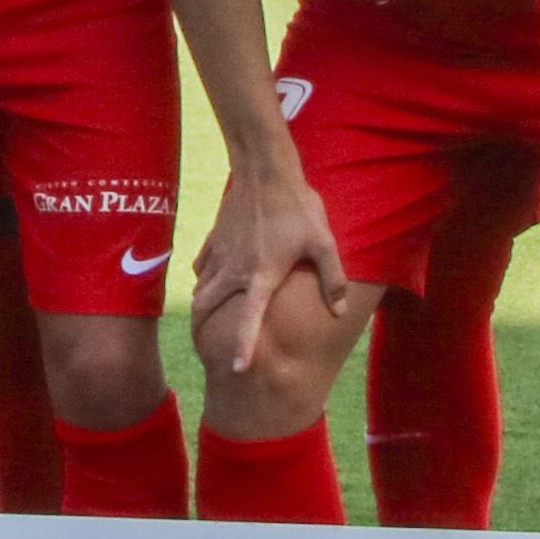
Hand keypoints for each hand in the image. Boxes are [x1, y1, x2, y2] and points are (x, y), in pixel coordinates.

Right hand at [190, 160, 350, 380]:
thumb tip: (338, 312)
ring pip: (201, 287)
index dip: (242, 346)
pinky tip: (213, 278)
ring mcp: (220, 253)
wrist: (264, 169)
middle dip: (204, 328)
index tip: (236, 369)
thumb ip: (331, 278)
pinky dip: (203, 278)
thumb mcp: (322, 242)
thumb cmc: (297, 206)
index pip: (248, 319)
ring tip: (210, 316)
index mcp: (262, 275)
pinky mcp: (214, 237)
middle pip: (206, 307)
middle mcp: (235, 269)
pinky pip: (202, 266)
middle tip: (208, 343)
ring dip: (203, 305)